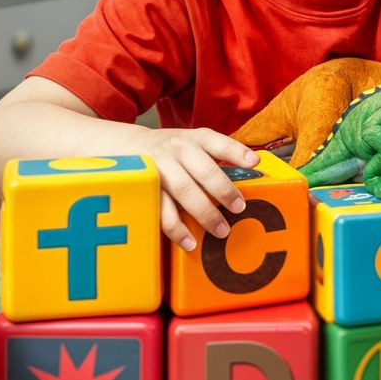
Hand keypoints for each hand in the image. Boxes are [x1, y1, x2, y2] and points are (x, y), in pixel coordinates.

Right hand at [150, 129, 259, 250]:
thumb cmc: (170, 149)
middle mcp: (177, 150)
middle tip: (239, 208)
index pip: (218, 142)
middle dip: (223, 191)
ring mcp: (160, 167)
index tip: (254, 163)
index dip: (237, 151)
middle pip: (204, 170)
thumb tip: (251, 172)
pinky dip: (177, 228)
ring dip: (204, 212)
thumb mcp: (192, 142)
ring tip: (221, 230)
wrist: (127, 145)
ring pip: (184, 191)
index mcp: (194, 139)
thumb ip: (215, 156)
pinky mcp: (145, 187)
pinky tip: (189, 241)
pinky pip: (162, 210)